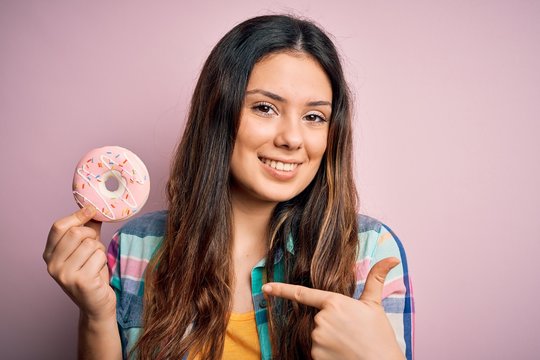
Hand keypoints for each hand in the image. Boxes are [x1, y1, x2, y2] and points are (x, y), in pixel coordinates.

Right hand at [44, 206, 115, 321]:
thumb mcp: (86, 249)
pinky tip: (98, 272)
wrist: (96, 304)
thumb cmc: (92, 273)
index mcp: (49, 254)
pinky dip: (103, 261)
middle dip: (92, 236)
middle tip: (95, 247)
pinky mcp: (80, 281)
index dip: (77, 216)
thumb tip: (92, 208)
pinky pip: (99, 256)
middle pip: (76, 233)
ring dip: (100, 250)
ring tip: (96, 263)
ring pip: (90, 244)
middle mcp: (52, 265)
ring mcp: (64, 275)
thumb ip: (87, 230)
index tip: (92, 210)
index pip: (58, 226)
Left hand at [262, 257, 403, 359]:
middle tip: (351, 332)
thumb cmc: (379, 336)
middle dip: (330, 325)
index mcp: (334, 302)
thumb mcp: (375, 306)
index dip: (281, 290)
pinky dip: (327, 353)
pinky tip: (342, 354)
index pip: (302, 294)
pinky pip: (316, 352)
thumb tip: (392, 258)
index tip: (266, 287)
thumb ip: (376, 279)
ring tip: (348, 344)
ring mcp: (317, 338)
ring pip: (317, 336)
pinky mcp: (315, 355)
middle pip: (317, 319)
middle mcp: (322, 319)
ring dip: (329, 340)